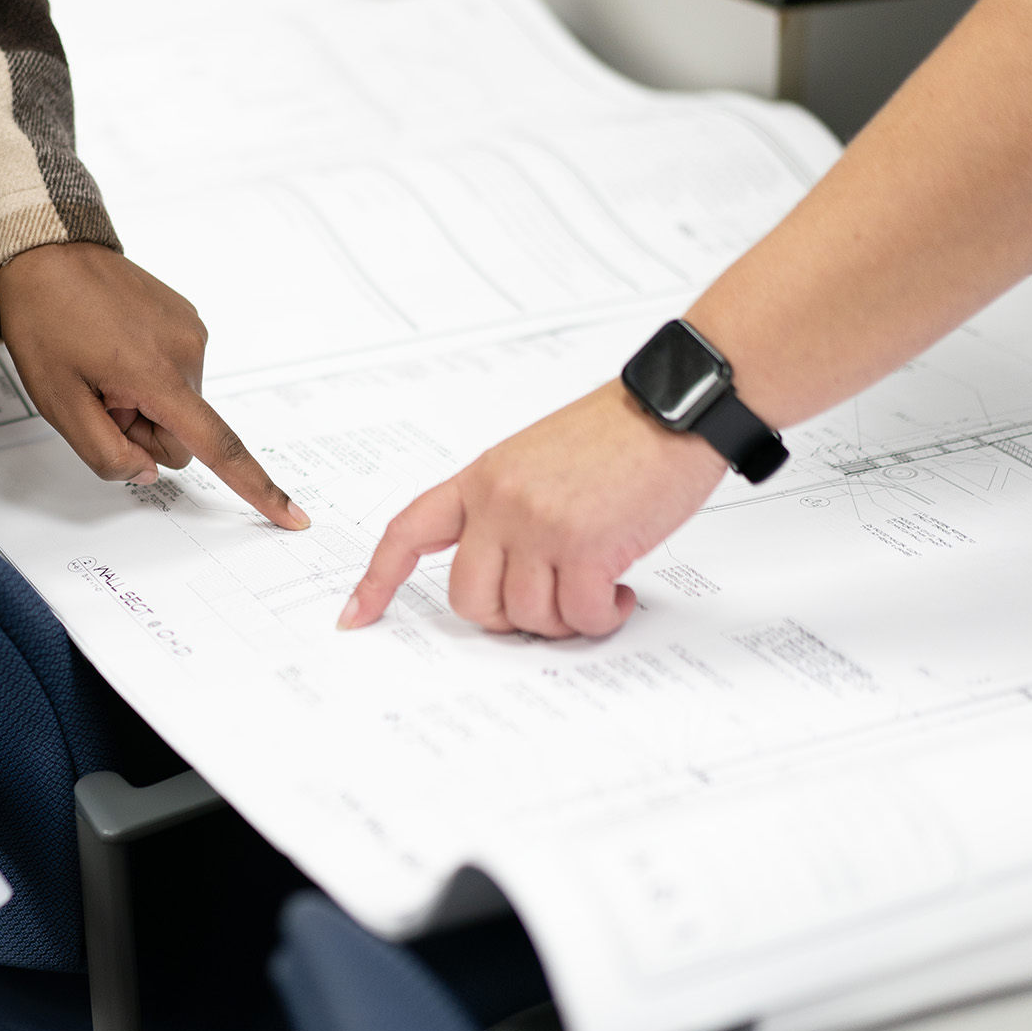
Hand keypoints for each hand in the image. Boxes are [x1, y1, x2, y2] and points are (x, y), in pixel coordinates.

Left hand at [0, 242, 309, 529]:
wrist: (45, 252)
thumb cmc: (46, 320)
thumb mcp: (59, 404)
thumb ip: (105, 454)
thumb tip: (146, 472)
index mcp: (158, 375)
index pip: (218, 447)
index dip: (256, 488)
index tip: (293, 517)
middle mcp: (187, 352)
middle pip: (184, 435)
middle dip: (143, 432)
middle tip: (98, 398)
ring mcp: (190, 332)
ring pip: (179, 407)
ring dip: (143, 403)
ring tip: (102, 368)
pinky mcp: (186, 320)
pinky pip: (177, 375)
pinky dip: (148, 377)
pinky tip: (114, 349)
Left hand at [340, 384, 726, 637]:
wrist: (674, 410)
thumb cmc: (619, 435)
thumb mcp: (536, 460)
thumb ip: (506, 508)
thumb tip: (505, 572)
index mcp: (480, 480)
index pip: (409, 532)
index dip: (378, 580)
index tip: (356, 615)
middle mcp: (499, 502)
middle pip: (469, 599)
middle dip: (506, 619)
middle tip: (546, 608)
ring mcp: (538, 524)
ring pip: (526, 616)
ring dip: (564, 620)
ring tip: (595, 592)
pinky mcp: (585, 546)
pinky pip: (578, 615)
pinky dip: (600, 618)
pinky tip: (617, 594)